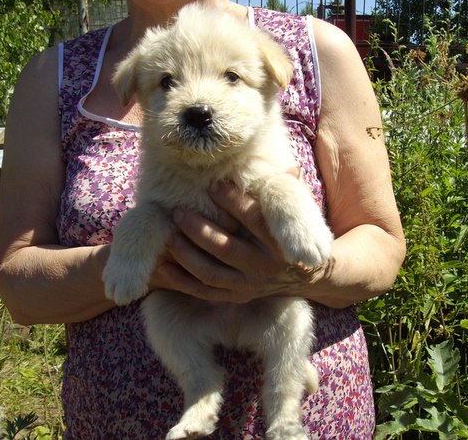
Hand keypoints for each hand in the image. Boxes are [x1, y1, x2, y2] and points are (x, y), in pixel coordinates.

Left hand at [156, 181, 330, 302]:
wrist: (304, 276)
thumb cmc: (291, 234)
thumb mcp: (297, 216)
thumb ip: (287, 193)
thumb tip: (290, 170)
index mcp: (280, 244)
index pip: (253, 220)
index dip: (232, 201)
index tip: (213, 185)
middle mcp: (264, 268)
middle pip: (226, 248)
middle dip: (199, 229)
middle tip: (178, 211)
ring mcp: (248, 286)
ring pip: (210, 273)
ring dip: (186, 254)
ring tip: (169, 235)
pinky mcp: (235, 297)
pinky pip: (203, 292)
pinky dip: (181, 280)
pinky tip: (163, 264)